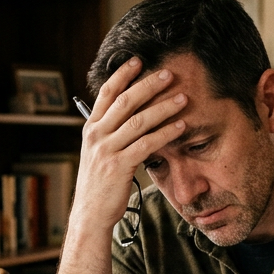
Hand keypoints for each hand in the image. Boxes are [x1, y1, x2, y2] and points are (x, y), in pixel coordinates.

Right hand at [70, 58, 187, 236]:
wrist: (90, 213)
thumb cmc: (100, 184)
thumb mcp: (99, 153)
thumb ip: (111, 134)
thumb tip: (133, 116)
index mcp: (91, 128)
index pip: (106, 93)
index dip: (122, 74)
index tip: (138, 60)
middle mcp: (97, 135)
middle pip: (126, 101)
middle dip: (149, 85)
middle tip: (169, 74)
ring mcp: (106, 150)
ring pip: (139, 120)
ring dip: (164, 107)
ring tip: (183, 99)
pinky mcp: (119, 166)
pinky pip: (147, 144)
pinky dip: (166, 133)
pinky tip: (181, 127)